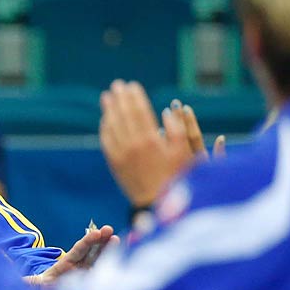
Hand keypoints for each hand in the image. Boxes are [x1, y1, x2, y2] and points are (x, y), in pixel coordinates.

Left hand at [24, 223, 116, 285]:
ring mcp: (86, 273)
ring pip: (98, 259)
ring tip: (117, 238)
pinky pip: (102, 272)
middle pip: (90, 251)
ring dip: (108, 249)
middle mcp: (77, 266)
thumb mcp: (34, 286)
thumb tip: (21, 281)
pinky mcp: (91, 281)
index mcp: (65, 265)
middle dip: (100, 240)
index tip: (96, 233)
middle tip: (109, 229)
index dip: (87, 242)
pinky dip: (111, 265)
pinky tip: (121, 259)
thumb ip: (31, 283)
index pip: (78, 250)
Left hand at [98, 81, 213, 206]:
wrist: (156, 204)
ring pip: (111, 126)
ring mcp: (121, 154)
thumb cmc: (176, 178)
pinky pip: (106, 141)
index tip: (133, 85)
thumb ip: (178, 128)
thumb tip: (168, 108)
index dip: (135, 96)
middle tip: (117, 85)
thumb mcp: (184, 152)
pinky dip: (105, 128)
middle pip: (123, 114)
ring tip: (107, 97)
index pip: (139, 110)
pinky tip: (105, 120)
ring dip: (109, 109)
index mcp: (151, 140)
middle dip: (120, 98)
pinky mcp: (114, 164)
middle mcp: (133, 145)